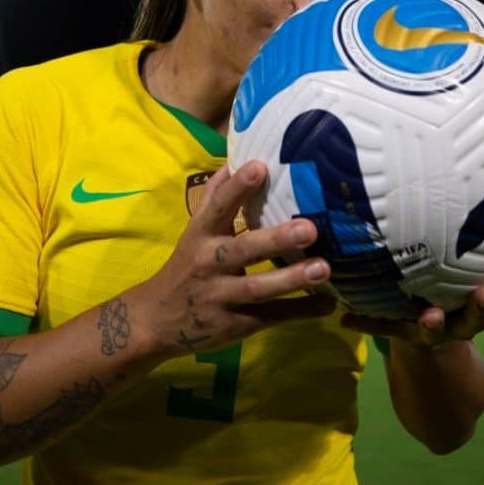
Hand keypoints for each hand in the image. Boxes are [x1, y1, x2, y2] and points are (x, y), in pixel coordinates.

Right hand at [139, 160, 335, 358]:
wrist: (155, 321)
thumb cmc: (185, 267)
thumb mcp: (193, 232)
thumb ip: (213, 198)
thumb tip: (234, 160)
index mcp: (201, 235)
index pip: (218, 207)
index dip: (238, 187)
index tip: (261, 167)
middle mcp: (209, 263)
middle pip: (243, 249)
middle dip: (276, 239)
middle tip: (310, 229)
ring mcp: (221, 297)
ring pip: (258, 288)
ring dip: (292, 279)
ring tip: (323, 268)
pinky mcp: (235, 324)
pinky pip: (270, 317)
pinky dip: (299, 311)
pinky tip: (327, 305)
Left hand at [341, 249, 483, 347]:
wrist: (426, 325)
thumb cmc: (456, 273)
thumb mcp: (477, 244)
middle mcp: (466, 314)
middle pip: (483, 315)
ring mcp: (435, 326)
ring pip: (440, 328)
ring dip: (436, 322)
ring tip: (431, 315)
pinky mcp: (401, 331)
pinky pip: (383, 327)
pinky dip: (366, 322)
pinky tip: (344, 318)